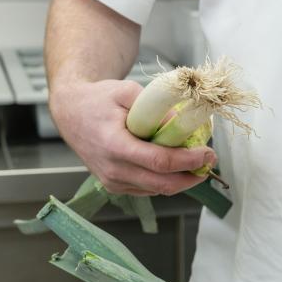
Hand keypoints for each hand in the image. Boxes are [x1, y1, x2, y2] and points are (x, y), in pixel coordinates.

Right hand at [50, 78, 214, 195]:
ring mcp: (113, 181)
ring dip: (182, 181)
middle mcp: (113, 170)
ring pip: (157, 190)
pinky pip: (147, 189)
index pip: (160, 162)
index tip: (207, 153)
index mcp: (115, 145)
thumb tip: (183, 123)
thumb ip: (155, 107)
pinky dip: (166, 181)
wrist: (71, 113)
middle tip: (209, 162)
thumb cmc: (98, 100)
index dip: (188, 160)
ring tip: (198, 164)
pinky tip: (178, 167)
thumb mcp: (127, 92)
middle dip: (192, 176)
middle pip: (163, 184)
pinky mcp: (115, 186)